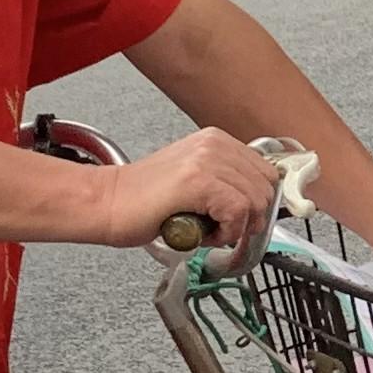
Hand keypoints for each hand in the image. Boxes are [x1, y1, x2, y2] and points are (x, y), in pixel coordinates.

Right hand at [99, 129, 286, 255]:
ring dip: (235, 227)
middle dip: (249, 217)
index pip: (265, 173)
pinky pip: (238, 212)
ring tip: (204, 230)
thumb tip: (258, 206)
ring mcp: (208, 160)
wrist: (106, 204)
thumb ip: (225, 184)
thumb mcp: (194, 181)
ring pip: (255, 201)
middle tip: (220, 229)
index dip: (256, 203)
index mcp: (216, 140)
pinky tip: (200, 232)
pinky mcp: (199, 181)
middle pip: (266, 188)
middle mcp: (215, 144)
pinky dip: (225, 232)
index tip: (240, 220)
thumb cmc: (143, 201)